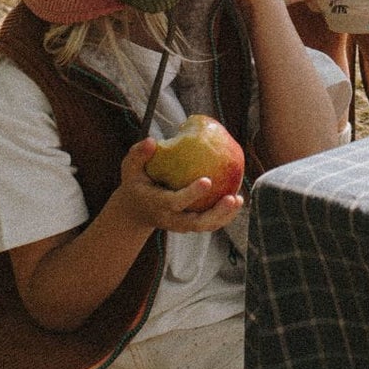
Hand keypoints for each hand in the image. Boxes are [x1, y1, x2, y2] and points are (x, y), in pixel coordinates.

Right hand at [114, 140, 242, 233]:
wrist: (135, 212)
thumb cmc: (135, 184)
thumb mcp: (130, 169)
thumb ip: (138, 155)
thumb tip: (152, 141)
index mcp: (158, 205)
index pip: (176, 202)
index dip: (192, 194)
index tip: (208, 181)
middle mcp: (171, 219)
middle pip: (196, 222)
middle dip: (216, 213)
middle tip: (232, 198)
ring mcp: (182, 225)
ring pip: (206, 226)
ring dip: (224, 216)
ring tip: (239, 200)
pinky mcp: (190, 225)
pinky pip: (209, 223)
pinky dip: (224, 216)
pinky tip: (238, 200)